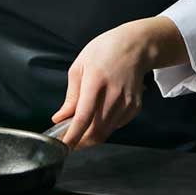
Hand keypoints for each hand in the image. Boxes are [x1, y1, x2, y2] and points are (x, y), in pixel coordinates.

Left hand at [51, 19, 167, 149]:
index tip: (62, 147)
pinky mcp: (135, 108)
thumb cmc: (104, 51)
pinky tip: (100, 114)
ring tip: (82, 127)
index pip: (83, 117)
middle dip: (80, 142)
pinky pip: (116, 126)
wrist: (135, 46)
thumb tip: (60, 118)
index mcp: (95, 82)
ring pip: (106, 132)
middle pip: (95, 131)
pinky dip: (105, 127)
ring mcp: (127, 103)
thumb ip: (71, 96)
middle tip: (68, 141)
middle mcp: (113, 95)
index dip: (72, 136)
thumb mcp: (80, 67)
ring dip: (91, 136)